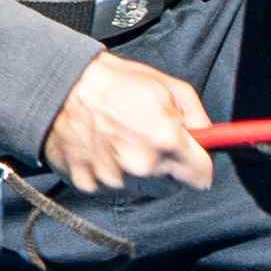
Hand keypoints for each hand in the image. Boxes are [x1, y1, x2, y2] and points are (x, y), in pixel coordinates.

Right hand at [42, 50, 216, 192]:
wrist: (61, 87)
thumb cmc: (115, 82)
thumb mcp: (168, 86)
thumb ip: (197, 116)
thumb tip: (209, 137)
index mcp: (166, 142)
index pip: (202, 178)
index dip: (199, 165)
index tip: (193, 158)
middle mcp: (142, 167)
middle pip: (172, 186)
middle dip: (169, 167)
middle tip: (151, 140)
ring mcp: (114, 180)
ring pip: (142, 188)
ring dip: (139, 171)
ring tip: (122, 140)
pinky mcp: (89, 186)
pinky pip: (112, 187)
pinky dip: (111, 172)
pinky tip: (103, 148)